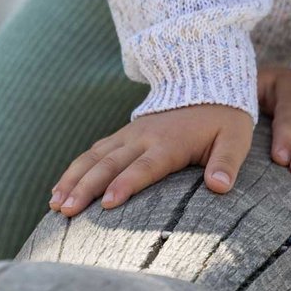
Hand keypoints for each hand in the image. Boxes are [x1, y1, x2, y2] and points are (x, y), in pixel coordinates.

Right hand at [49, 103, 253, 215]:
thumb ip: (227, 162)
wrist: (208, 80)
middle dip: (86, 187)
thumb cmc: (224, 117)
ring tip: (55, 204)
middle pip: (110, 164)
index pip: (145, 167)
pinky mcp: (125, 133)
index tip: (107, 204)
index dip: (126, 184)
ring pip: (95, 157)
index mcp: (170, 142)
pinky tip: (60, 189)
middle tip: (66, 210)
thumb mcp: (236, 138)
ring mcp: (131, 134)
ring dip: (73, 179)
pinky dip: (76, 168)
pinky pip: (95, 150)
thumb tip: (219, 187)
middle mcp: (144, 137)